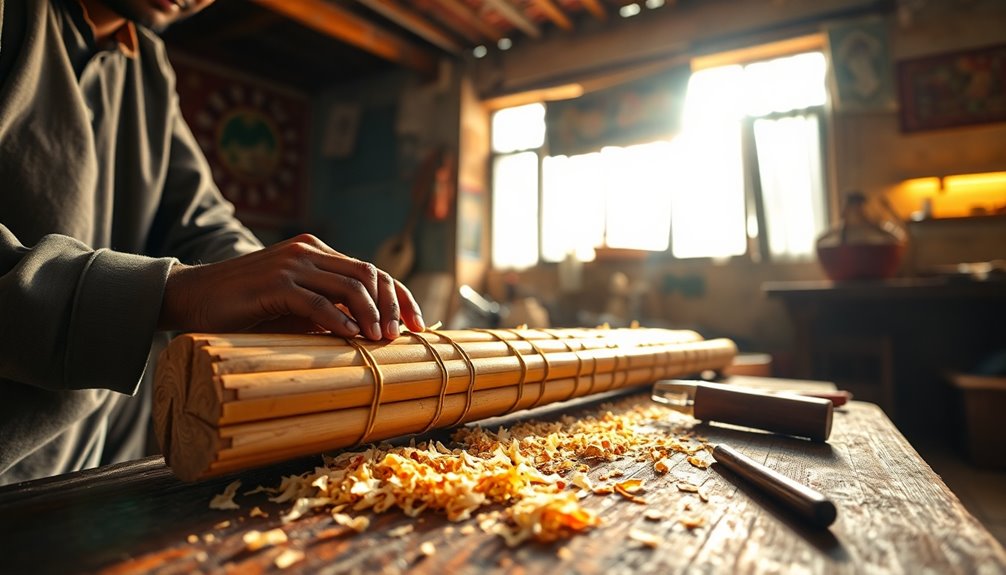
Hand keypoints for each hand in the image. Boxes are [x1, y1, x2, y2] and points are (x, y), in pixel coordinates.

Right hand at [158, 234, 424, 339]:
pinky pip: (317, 301)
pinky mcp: (273, 283)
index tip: (418, 324)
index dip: (399, 295)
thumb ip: (328, 309)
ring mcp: (291, 263)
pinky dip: (339, 320)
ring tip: (381, 340)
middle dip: (392, 305)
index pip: (372, 270)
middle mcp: (308, 251)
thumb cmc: (245, 308)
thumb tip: (371, 332)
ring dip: (371, 314)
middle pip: (369, 273)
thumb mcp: (295, 306)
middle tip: (401, 336)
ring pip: (349, 285)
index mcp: (316, 252)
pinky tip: (353, 338)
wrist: (191, 297)